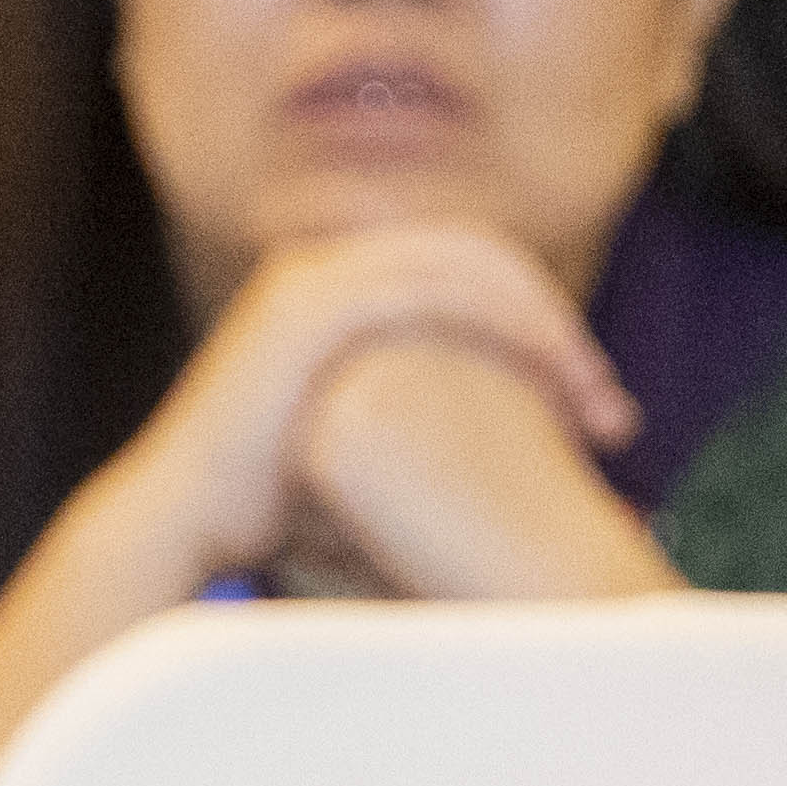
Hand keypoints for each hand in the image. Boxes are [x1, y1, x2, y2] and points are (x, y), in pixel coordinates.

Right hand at [109, 225, 630, 578]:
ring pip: (471, 265)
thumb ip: (413, 418)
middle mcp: (319, 265)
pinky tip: (553, 374)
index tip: (587, 402)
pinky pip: (439, 286)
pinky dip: (508, 322)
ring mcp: (312, 277)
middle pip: (480, 258)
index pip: (464, 271)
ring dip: (550, 325)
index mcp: (329, 287)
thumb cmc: (263, 509)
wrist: (176, 527)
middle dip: (560, 324)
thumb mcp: (354, 445)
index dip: (539, 321)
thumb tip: (494, 455)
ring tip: (597, 395)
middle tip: (609, 401)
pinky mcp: (311, 303)